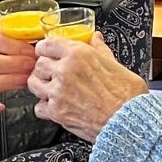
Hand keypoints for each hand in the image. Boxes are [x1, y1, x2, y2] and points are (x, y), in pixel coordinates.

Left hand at [28, 33, 147, 141]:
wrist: (128, 121)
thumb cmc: (127, 95)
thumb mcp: (116, 65)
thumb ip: (100, 50)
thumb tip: (96, 39)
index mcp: (79, 54)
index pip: (48, 43)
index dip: (46, 48)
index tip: (47, 52)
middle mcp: (65, 71)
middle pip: (40, 63)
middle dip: (45, 68)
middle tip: (52, 72)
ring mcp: (58, 92)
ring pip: (34, 83)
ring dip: (41, 85)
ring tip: (50, 88)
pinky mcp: (56, 112)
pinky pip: (39, 107)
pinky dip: (45, 107)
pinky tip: (55, 106)